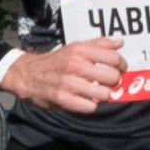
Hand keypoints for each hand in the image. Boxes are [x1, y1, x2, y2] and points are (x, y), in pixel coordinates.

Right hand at [0, 41, 127, 116]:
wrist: (28, 74)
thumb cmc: (56, 60)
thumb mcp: (75, 47)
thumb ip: (98, 44)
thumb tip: (120, 43)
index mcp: (80, 50)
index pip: (114, 58)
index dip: (122, 65)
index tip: (120, 68)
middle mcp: (75, 65)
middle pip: (112, 77)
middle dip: (114, 81)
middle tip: (107, 81)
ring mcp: (69, 83)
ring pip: (104, 94)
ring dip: (103, 95)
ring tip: (97, 91)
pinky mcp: (64, 99)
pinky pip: (91, 107)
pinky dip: (91, 105)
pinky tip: (86, 99)